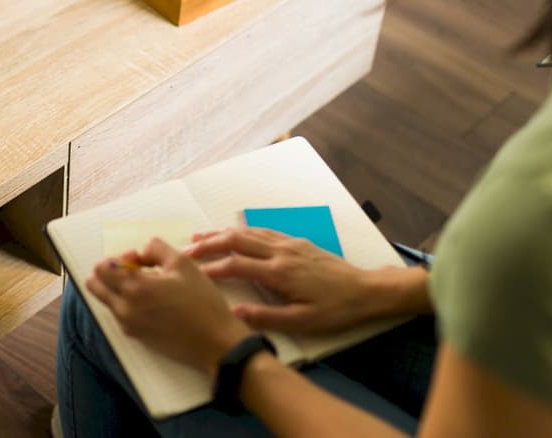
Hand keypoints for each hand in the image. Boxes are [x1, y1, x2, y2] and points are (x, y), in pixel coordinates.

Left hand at [87, 238, 252, 374]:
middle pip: (95, 284)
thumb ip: (155, 248)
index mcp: (134, 288)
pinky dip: (129, 303)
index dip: (120, 257)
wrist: (215, 343)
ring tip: (151, 287)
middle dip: (112, 272)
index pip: (101, 268)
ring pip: (107, 299)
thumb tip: (141, 251)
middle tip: (139, 271)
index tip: (142, 260)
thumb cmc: (202, 302)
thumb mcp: (182, 263)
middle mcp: (124, 308)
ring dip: (121, 288)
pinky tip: (156, 303)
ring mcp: (128, 325)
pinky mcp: (136, 337)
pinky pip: (120, 314)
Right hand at [186, 228, 382, 335]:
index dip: (210, 268)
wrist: (366, 290)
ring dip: (221, 234)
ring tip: (199, 237)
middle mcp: (280, 252)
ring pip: (248, 232)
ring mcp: (289, 243)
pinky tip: (235, 233)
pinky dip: (242, 230)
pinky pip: (262, 231)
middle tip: (185, 249)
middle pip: (236, 240)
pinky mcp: (297, 242)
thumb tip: (235, 313)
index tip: (190, 271)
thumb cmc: (335, 310)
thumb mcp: (303, 322)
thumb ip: (267, 317)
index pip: (235, 265)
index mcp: (279, 272)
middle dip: (208, 243)